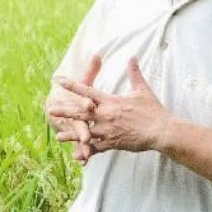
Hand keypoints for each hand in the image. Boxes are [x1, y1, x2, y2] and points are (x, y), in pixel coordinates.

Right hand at [45, 55, 101, 163]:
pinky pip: (77, 146)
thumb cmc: (72, 93)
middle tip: (86, 135)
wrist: (52, 105)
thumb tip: (97, 54)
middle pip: (78, 121)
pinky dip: (80, 154)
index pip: (82, 100)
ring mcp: (72, 127)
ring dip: (79, 145)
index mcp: (77, 100)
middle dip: (81, 129)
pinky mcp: (73, 136)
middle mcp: (73, 115)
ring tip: (84, 154)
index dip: (85, 101)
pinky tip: (82, 162)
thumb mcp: (82, 81)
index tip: (89, 103)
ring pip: (76, 136)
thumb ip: (91, 70)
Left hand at [51, 56, 170, 153]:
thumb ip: (134, 73)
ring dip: (71, 135)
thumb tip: (132, 56)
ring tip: (58, 136)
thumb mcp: (142, 90)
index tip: (58, 80)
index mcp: (110, 101)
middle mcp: (105, 115)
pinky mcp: (113, 143)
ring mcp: (108, 131)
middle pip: (80, 112)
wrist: (161, 131)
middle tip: (50, 110)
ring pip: (85, 133)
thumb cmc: (152, 110)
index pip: (86, 91)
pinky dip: (87, 151)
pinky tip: (77, 155)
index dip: (71, 85)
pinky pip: (97, 148)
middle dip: (65, 111)